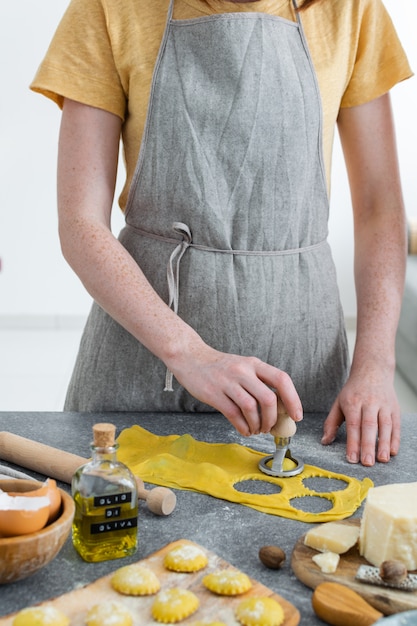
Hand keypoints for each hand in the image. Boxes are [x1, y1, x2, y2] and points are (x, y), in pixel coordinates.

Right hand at [168, 342, 302, 436]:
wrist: (190, 357)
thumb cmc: (219, 367)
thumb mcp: (242, 366)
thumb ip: (258, 382)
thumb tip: (278, 408)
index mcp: (254, 364)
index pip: (281, 379)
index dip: (293, 399)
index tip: (296, 415)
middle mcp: (243, 371)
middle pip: (268, 398)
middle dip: (273, 418)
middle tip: (269, 427)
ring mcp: (228, 382)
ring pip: (252, 408)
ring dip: (257, 424)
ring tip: (256, 429)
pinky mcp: (214, 393)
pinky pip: (234, 415)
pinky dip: (242, 427)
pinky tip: (244, 429)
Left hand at [321, 365, 400, 465]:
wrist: (373, 371)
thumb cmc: (354, 391)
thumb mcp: (339, 403)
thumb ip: (331, 423)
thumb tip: (324, 441)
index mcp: (353, 402)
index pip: (353, 425)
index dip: (353, 442)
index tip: (352, 459)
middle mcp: (369, 403)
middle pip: (369, 426)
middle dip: (368, 445)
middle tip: (367, 463)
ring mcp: (383, 405)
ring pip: (385, 426)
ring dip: (384, 444)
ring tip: (381, 460)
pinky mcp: (394, 408)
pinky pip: (396, 424)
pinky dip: (395, 439)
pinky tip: (392, 451)